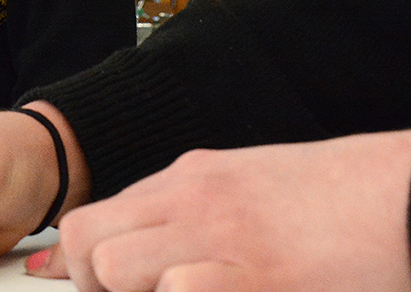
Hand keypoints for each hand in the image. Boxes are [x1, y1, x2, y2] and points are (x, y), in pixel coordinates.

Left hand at [34, 131, 410, 291]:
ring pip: (114, 266)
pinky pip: (177, 291)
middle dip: (92, 282)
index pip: (97, 216)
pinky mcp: (252, 276)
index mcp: (189, 177)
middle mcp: (190, 199)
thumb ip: (191, 209)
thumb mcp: (246, 185)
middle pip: (87, 238)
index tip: (79, 285)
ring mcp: (218, 236)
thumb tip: (151, 254)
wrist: (400, 195)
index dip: (80, 262)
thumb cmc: (332, 201)